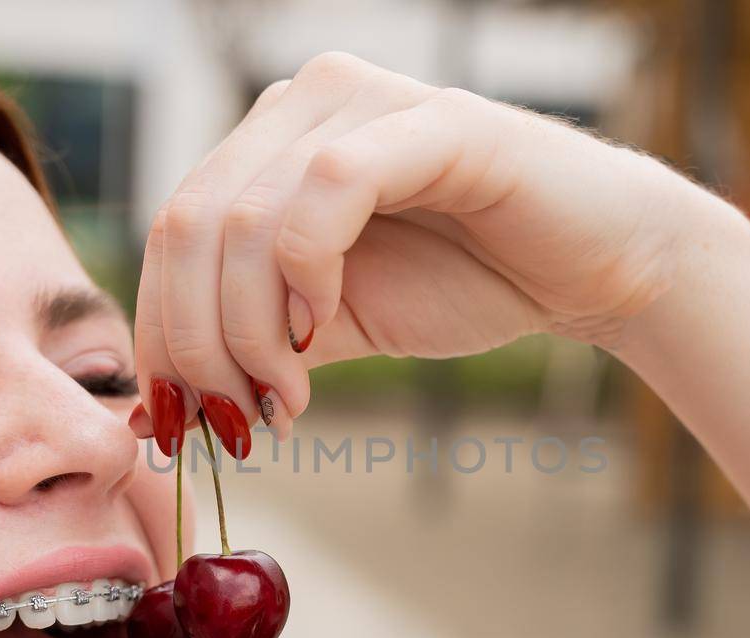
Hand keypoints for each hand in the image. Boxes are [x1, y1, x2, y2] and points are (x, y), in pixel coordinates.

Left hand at [131, 51, 697, 455]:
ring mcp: (364, 102)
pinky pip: (328, 187)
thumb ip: (253, 345)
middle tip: (232, 424)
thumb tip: (153, 414)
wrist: (596, 268)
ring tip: (290, 398)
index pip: (170, 232)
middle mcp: (302, 103)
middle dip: (197, 344)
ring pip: (246, 218)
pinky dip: (307, 274)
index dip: (159, 332)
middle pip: (189, 226)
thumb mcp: (331, 324)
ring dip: (249, 331)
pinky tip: (326, 329)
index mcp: (268, 143)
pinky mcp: (430, 121)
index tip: (181, 422)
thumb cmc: (469, 283)